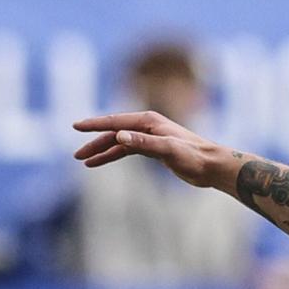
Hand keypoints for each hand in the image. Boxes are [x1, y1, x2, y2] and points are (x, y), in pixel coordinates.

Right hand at [72, 112, 235, 189]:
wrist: (212, 166)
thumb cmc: (194, 157)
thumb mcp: (168, 150)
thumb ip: (144, 143)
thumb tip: (119, 136)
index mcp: (148, 121)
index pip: (115, 122)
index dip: (94, 125)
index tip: (76, 126)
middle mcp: (147, 126)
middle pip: (113, 133)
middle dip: (94, 142)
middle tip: (76, 155)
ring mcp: (149, 137)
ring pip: (118, 143)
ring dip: (101, 151)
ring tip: (84, 161)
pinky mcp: (153, 149)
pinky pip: (127, 150)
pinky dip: (113, 155)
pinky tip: (102, 162)